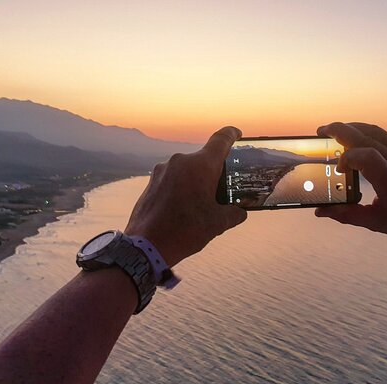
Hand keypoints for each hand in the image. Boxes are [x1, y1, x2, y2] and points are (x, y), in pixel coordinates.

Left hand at [125, 126, 246, 265]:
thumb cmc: (184, 231)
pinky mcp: (151, 182)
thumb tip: (240, 212)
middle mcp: (180, 161)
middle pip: (203, 160)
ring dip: (196, 182)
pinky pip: (172, 179)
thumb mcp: (217, 224)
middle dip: (213, 173)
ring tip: (200, 204)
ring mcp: (162, 171)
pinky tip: (183, 208)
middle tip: (221, 189)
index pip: (221, 140)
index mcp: (200, 165)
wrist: (146, 246)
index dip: (231, 135)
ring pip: (186, 171)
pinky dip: (181, 188)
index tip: (237, 134)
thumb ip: (233, 213)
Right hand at [315, 122, 386, 258]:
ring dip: (352, 127)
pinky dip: (364, 133)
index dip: (346, 158)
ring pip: (374, 130)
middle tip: (321, 131)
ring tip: (333, 131)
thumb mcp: (377, 222)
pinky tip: (353, 139)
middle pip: (366, 135)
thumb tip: (321, 211)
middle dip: (340, 130)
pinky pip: (383, 135)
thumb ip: (347, 215)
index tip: (339, 170)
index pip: (365, 155)